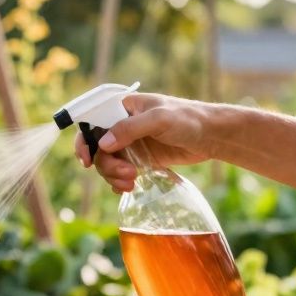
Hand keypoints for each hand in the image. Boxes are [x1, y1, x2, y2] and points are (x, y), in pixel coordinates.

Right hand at [74, 93, 215, 192]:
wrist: (211, 136)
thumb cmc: (188, 119)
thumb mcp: (159, 119)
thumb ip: (130, 129)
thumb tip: (103, 144)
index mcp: (122, 108)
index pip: (92, 122)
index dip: (85, 142)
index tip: (87, 160)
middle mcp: (122, 125)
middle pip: (98, 148)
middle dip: (107, 165)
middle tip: (127, 174)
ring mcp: (130, 144)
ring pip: (107, 163)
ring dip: (114, 176)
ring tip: (131, 183)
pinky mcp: (139, 160)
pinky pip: (119, 173)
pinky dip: (119, 182)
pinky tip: (128, 187)